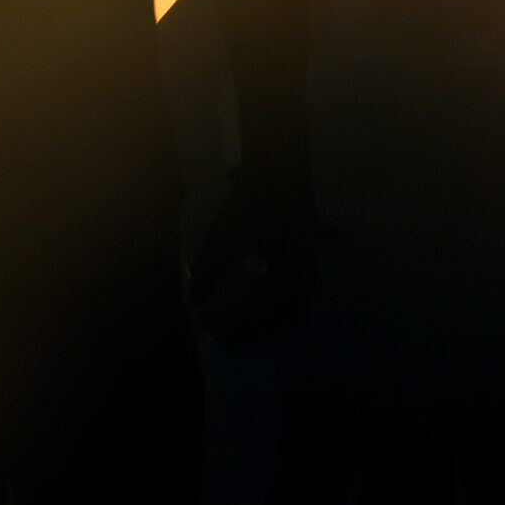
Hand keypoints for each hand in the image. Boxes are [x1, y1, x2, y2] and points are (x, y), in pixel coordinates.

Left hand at [190, 166, 320, 347]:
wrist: (278, 168)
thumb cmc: (253, 201)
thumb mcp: (224, 235)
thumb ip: (210, 269)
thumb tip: (196, 300)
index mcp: (290, 277)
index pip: (259, 314)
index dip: (231, 325)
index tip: (206, 322)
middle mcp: (305, 280)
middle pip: (278, 323)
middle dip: (248, 334)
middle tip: (219, 336)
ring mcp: (308, 272)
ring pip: (287, 314)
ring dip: (261, 325)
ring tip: (232, 326)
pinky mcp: (304, 263)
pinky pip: (291, 299)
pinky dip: (270, 310)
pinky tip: (249, 305)